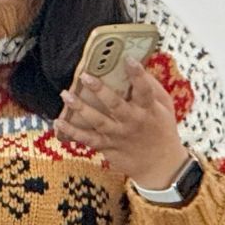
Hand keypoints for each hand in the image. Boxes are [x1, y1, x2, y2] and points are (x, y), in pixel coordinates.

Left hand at [53, 63, 188, 189]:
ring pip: (98, 121)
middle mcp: (133, 121)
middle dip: (100, 90)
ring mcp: (118, 135)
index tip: (128, 59)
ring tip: (66, 95)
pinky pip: (87, 140)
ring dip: (80, 108)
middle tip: (85, 76)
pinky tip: (58, 122)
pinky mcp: (108, 146)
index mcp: (149, 109)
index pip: (144, 90)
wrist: (162, 165)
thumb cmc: (162, 129)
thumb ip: (153, 88)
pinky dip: (72, 132)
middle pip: (115, 105)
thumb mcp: (165, 107)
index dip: (137, 75)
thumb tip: (138, 66)